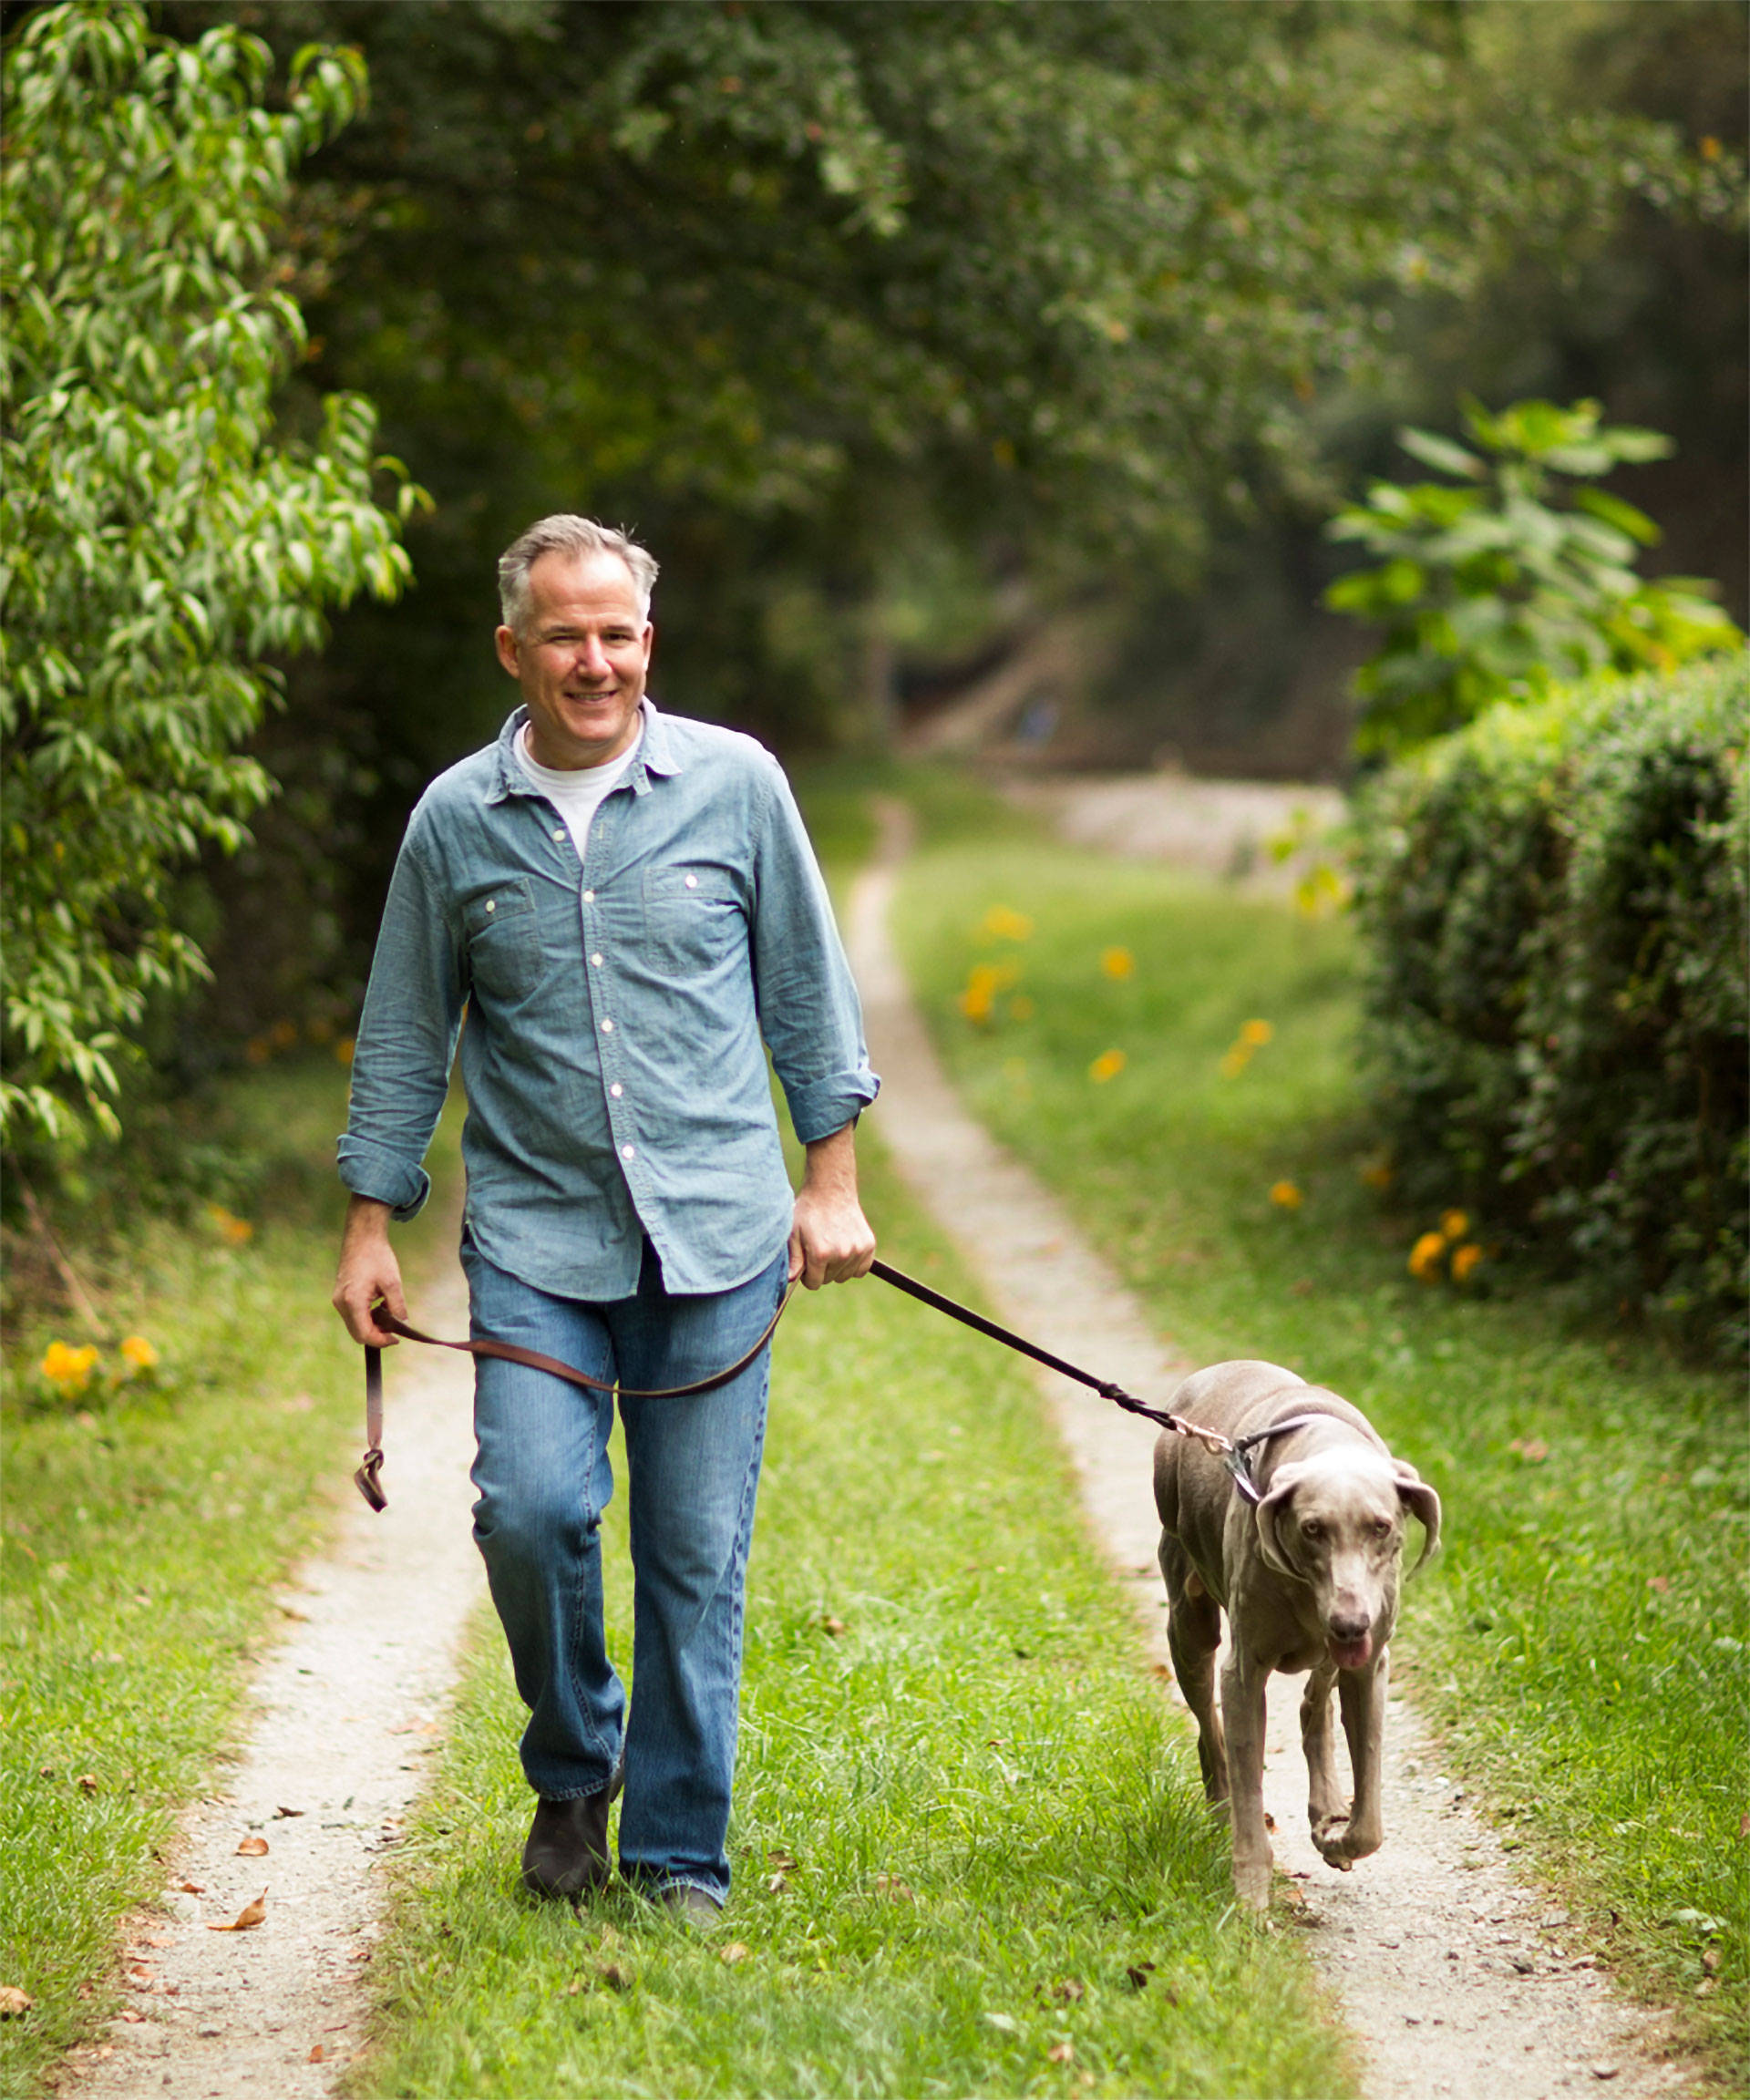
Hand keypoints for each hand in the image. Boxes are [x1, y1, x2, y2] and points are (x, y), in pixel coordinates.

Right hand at [332, 1195, 408, 1345]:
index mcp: (353, 1301)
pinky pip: (353, 1316)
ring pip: (355, 1326)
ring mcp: (338, 1300)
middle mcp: (341, 1304)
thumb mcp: (392, 1282)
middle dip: (377, 1336)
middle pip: (358, 1334)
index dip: (381, 1341)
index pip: (365, 1334)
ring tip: (389, 1315)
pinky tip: (380, 1307)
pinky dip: (366, 1317)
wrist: (362, 1238)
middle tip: (394, 1330)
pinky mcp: (341, 1296)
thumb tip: (403, 1324)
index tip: (396, 1339)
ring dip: (372, 1326)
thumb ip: (397, 1306)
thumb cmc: (377, 1257)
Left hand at [788, 1123, 875, 1288]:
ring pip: (845, 1276)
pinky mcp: (869, 1245)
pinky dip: (854, 1265)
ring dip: (837, 1268)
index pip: (814, 1283)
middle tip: (818, 1249)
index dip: (807, 1275)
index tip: (806, 1263)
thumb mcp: (793, 1234)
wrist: (830, 1190)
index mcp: (821, 1253)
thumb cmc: (808, 1212)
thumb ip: (793, 1260)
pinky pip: (862, 1269)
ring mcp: (858, 1250)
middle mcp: (842, 1254)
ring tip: (831, 1246)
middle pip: (830, 1280)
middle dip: (821, 1270)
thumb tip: (791, 1280)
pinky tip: (845, 1250)